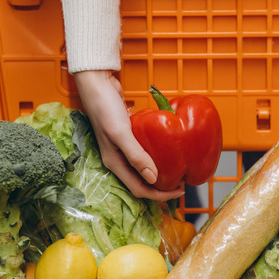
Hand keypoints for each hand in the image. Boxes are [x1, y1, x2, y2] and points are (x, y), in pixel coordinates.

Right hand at [73, 70, 183, 200]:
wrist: (97, 83)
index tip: (179, 190)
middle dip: (161, 187)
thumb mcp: (120, 133)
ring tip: (178, 170)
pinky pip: (144, 151)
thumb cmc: (105, 107)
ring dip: (159, 172)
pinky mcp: (128, 136)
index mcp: (115, 163)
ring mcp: (123, 148)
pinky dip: (156, 154)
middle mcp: (118, 159)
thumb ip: (136, 156)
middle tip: (181, 183)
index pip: (139, 189)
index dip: (159, 194)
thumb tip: (153, 179)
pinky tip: (168, 150)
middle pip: (142, 181)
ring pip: (143, 167)